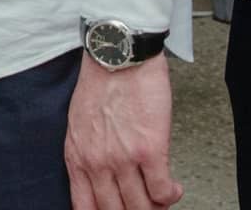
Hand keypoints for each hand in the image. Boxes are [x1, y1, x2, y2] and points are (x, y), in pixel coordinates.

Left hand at [65, 57, 180, 208]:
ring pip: (141, 207)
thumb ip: (87, 153)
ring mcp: (122, 159)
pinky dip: (170, 195)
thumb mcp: (79, 124)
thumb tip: (103, 179)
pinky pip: (162, 192)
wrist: (117, 56)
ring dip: (155, 207)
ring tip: (161, 198)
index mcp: (77, 157)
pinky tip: (173, 188)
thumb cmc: (100, 83)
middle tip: (145, 206)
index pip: (85, 207)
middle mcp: (96, 162)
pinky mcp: (149, 150)